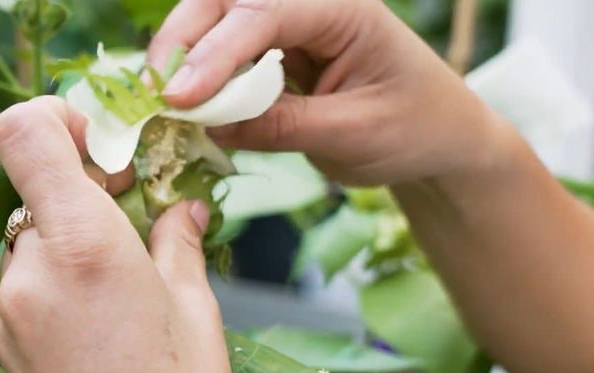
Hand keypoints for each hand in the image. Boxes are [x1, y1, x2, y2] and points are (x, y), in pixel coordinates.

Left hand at [0, 96, 241, 372]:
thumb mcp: (197, 317)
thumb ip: (177, 244)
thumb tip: (178, 207)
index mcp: (81, 248)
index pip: (23, 132)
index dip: (59, 121)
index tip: (105, 146)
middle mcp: (28, 273)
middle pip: (33, 186)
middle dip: (85, 189)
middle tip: (142, 217)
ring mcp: (8, 313)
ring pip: (31, 237)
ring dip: (75, 239)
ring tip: (134, 284)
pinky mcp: (4, 347)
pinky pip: (28, 284)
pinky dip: (62, 279)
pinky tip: (110, 322)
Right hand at [148, 0, 511, 184]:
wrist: (439, 137)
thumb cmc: (414, 128)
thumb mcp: (352, 135)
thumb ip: (282, 126)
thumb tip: (210, 125)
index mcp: (344, 8)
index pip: (266, 14)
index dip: (216, 54)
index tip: (179, 97)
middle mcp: (311, 3)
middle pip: (228, 0)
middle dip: (185, 40)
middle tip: (154, 93)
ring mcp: (290, 23)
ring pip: (217, 19)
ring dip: (183, 54)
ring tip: (160, 100)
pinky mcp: (274, 50)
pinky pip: (225, 52)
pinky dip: (199, 75)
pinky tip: (181, 104)